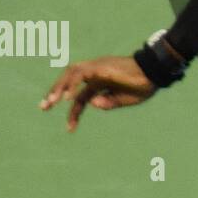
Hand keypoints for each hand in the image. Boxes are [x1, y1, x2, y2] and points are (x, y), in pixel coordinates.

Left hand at [39, 56, 156, 131]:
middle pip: (69, 80)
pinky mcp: (100, 68)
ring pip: (71, 73)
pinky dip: (71, 85)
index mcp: (100, 82)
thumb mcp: (123, 100)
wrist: (153, 75)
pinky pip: (81, 74)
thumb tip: (91, 104)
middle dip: (54, 93)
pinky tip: (66, 98)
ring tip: (50, 102)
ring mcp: (97, 68)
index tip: (70, 129)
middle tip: (43, 107)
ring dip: (58, 87)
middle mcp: (95, 73)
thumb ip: (107, 103)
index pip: (80, 96)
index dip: (74, 112)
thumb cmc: (142, 87)